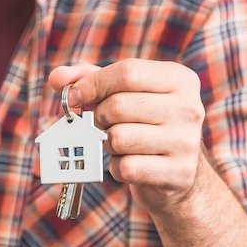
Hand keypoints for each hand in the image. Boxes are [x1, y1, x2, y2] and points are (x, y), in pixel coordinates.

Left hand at [47, 60, 205, 213]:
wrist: (178, 173)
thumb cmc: (143, 123)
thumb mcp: (122, 92)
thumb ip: (88, 78)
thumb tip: (57, 78)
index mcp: (179, 79)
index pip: (127, 72)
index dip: (93, 84)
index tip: (75, 96)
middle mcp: (189, 108)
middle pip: (118, 106)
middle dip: (99, 117)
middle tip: (104, 124)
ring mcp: (186, 142)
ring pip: (118, 138)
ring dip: (108, 144)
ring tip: (120, 144)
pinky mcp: (178, 174)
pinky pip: (125, 167)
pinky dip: (117, 168)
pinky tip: (130, 163)